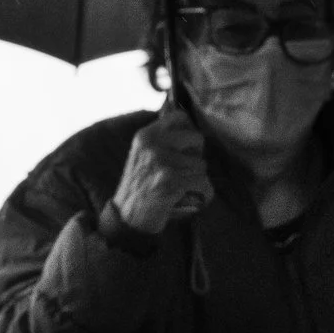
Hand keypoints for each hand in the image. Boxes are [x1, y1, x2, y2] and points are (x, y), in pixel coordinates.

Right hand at [109, 103, 213, 233]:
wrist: (129, 216)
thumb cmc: (140, 185)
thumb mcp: (142, 154)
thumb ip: (160, 139)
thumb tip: (183, 116)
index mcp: (145, 135)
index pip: (179, 116)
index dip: (189, 131)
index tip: (186, 146)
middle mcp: (152, 144)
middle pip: (197, 138)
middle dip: (196, 156)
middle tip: (185, 170)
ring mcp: (162, 162)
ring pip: (202, 165)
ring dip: (198, 179)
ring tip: (183, 188)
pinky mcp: (172, 181)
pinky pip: (204, 183)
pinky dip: (203, 194)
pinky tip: (191, 198)